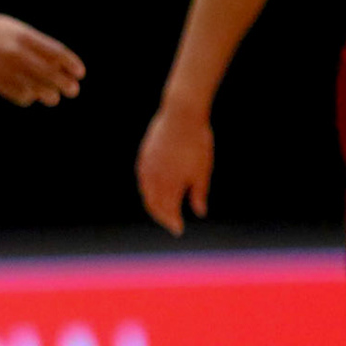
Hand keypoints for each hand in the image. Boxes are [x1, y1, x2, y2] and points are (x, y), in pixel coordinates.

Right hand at [0, 4, 83, 105]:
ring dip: (49, 95)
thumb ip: (36, 44)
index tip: (79, 73)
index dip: (72, 65)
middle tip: (72, 90)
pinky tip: (28, 94)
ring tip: (50, 95)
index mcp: (24, 36)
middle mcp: (17, 52)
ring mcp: (5, 68)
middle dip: (67, 85)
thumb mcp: (15, 29)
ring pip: (38, 90)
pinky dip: (28, 98)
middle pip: (51, 74)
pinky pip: (21, 96)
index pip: (57, 53)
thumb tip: (60, 65)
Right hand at [136, 103, 213, 235]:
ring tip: (161, 209)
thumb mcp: (203, 170)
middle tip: (170, 223)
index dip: (172, 221)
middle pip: (153, 203)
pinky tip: (153, 189)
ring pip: (145, 191)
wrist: (181, 115)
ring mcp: (147, 165)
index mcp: (170, 182)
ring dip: (153, 203)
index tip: (178, 230)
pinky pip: (142, 178)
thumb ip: (199, 193)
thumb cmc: (197, 143)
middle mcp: (155, 177)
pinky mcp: (144, 155)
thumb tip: (199, 212)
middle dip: (161, 216)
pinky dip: (147, 189)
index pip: (168, 210)